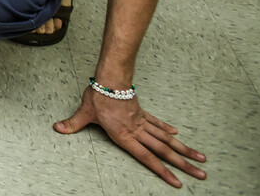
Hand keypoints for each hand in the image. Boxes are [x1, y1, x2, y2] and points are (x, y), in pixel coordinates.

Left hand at [56, 86, 206, 187]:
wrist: (111, 77)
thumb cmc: (98, 96)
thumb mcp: (84, 112)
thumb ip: (73, 124)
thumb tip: (57, 128)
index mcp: (125, 136)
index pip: (147, 158)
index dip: (163, 171)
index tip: (178, 182)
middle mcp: (138, 131)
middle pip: (164, 151)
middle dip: (183, 164)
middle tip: (202, 174)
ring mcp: (142, 122)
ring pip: (167, 139)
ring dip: (184, 149)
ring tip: (201, 158)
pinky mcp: (142, 113)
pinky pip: (157, 124)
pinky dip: (168, 130)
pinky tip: (178, 135)